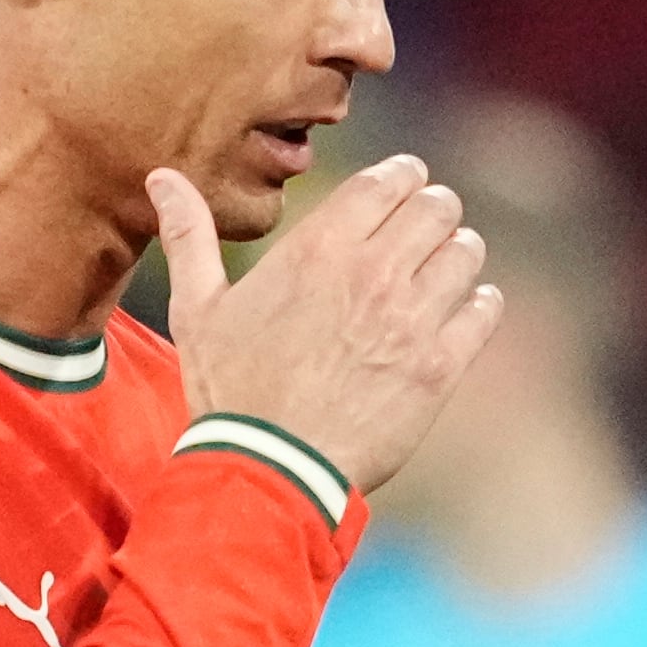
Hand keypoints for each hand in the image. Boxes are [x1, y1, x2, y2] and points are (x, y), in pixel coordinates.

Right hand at [152, 156, 502, 492]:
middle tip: (427, 227)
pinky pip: (484, 310)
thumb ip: (190, 235)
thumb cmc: (230, 390)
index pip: (388, 179)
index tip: (404, 186)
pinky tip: (467, 309)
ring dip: (459, 254)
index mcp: (318, 248)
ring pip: (466, 252)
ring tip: (445, 268)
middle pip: (437, 207)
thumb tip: (162, 178)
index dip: (403, 177)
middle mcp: (372, 273)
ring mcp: (411, 319)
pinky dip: (480, 303)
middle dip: (435, 210)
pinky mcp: (438, 366)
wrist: (270, 469)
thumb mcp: (198, 309)